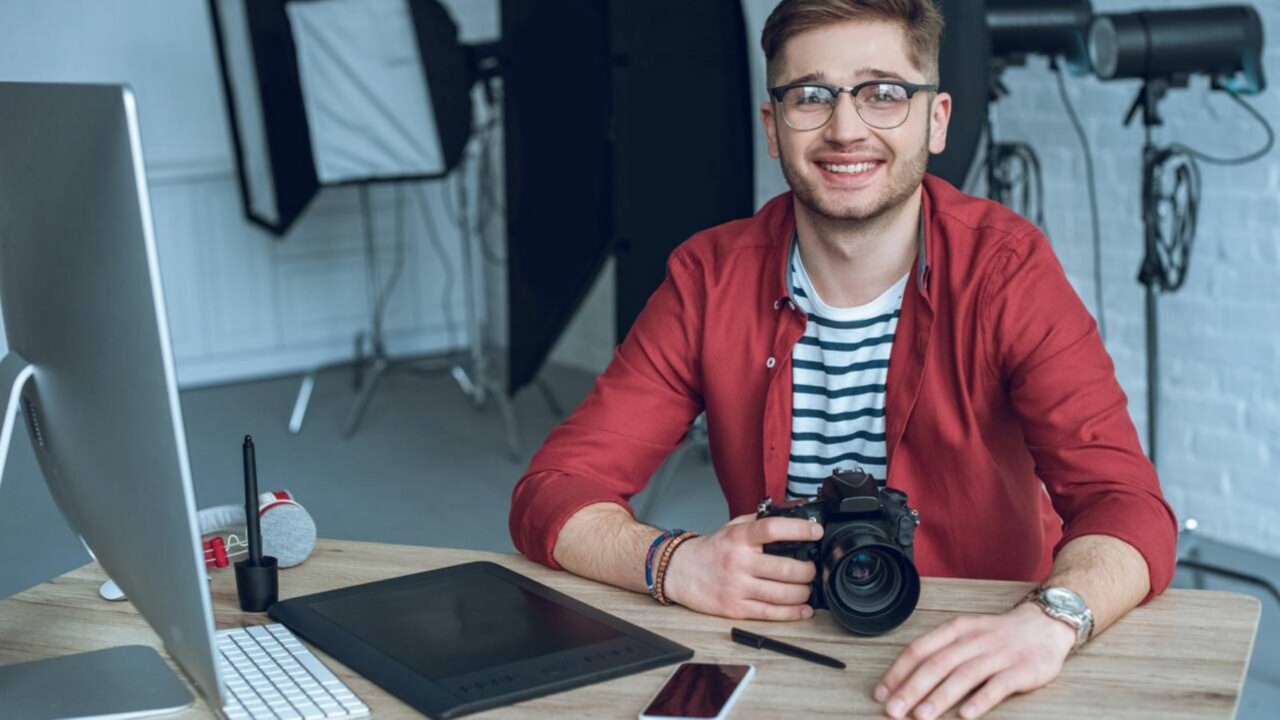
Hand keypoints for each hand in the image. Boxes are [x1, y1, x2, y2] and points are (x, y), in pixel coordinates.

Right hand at [662, 513, 820, 620]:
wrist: (680, 571)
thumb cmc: (711, 550)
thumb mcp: (731, 527)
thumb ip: (758, 522)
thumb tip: (792, 517)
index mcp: (738, 538)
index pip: (773, 529)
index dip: (799, 530)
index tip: (816, 532)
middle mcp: (738, 562)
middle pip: (784, 568)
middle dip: (807, 571)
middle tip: (812, 569)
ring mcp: (736, 587)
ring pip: (782, 594)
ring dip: (803, 592)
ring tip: (806, 587)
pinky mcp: (735, 608)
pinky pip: (770, 613)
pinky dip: (792, 613)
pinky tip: (803, 609)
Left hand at [874, 601, 1075, 718]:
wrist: (1045, 625)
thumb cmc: (997, 636)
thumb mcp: (965, 633)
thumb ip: (939, 652)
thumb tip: (904, 680)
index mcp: (956, 629)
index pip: (920, 649)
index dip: (898, 672)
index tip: (882, 693)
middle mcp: (974, 640)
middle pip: (937, 664)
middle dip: (912, 689)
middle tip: (893, 710)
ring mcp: (999, 654)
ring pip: (964, 675)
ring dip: (940, 697)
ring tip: (921, 716)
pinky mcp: (1022, 669)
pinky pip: (998, 686)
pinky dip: (981, 701)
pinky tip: (966, 715)